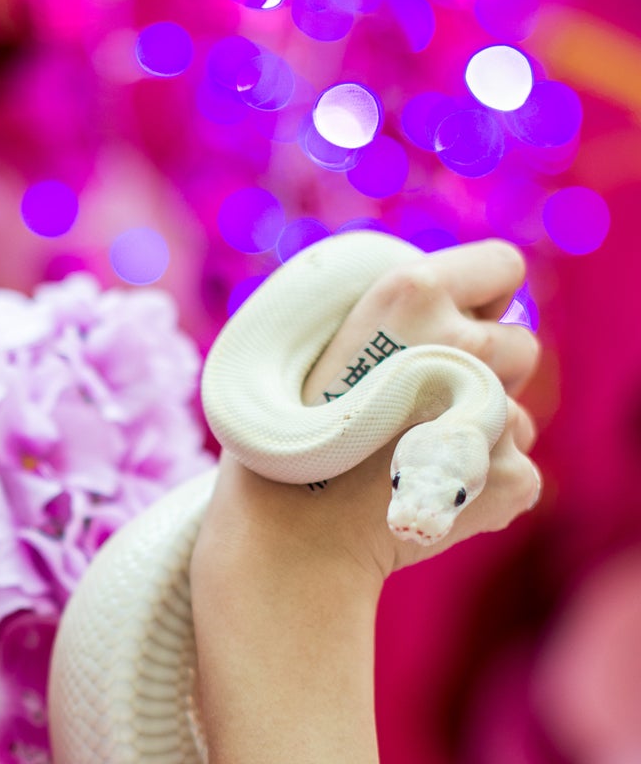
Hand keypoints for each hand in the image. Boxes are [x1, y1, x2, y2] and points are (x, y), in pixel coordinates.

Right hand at [202, 239, 540, 582]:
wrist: (285, 536)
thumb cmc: (280, 440)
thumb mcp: (313, 345)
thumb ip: (386, 321)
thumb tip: (440, 310)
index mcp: (410, 292)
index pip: (503, 265)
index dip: (480, 297)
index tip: (454, 325)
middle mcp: (463, 342)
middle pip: (520, 344)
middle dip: (483, 369)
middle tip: (416, 403)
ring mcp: (494, 411)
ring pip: (516, 413)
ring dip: (477, 431)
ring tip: (406, 456)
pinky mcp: (512, 475)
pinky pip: (514, 470)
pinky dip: (478, 487)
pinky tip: (421, 494)